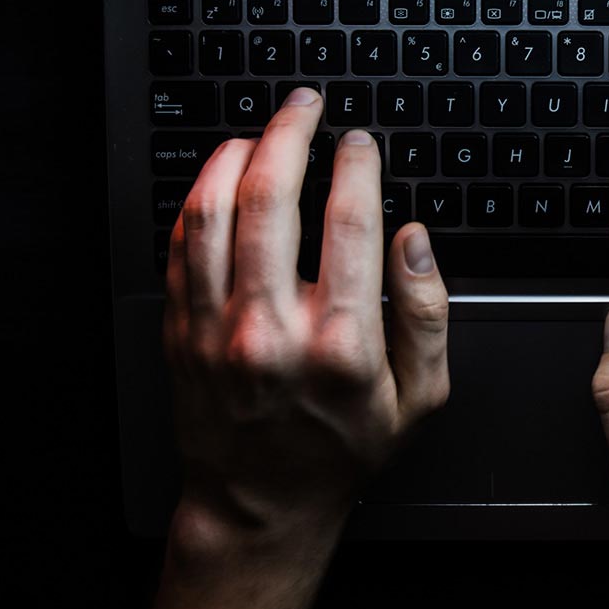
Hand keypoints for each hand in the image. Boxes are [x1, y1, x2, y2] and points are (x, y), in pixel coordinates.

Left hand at [163, 87, 449, 538]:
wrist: (260, 502)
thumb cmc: (342, 449)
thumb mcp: (419, 398)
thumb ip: (426, 313)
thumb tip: (413, 238)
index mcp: (341, 345)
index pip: (349, 223)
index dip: (356, 166)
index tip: (360, 144)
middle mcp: (272, 331)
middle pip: (269, 199)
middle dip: (290, 135)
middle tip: (304, 106)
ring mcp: (217, 330)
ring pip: (213, 213)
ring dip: (235, 156)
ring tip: (259, 133)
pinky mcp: (182, 332)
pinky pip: (181, 245)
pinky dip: (199, 199)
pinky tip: (220, 178)